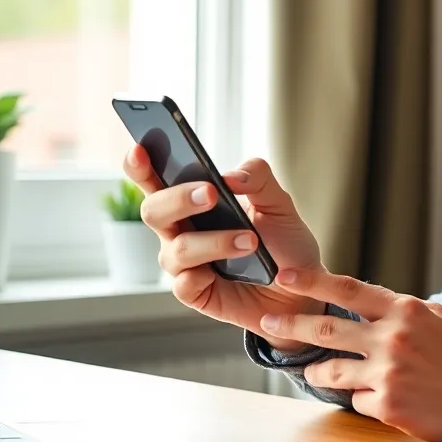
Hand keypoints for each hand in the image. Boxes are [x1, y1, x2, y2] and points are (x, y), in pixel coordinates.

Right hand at [124, 145, 326, 352]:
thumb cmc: (283, 242)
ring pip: (176, 249)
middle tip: (210, 194)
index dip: (140, 165)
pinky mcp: (195, 293)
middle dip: (179, 199)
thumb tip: (229, 176)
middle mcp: (181, 230)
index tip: (140, 148)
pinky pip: (183, 285)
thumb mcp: (279, 203)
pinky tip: (224, 272)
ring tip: (251, 241)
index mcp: (194, 202)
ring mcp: (185, 263)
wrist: (302, 288)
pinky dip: (203, 275)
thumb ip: (257, 179)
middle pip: (154, 210)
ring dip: (214, 241)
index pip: (156, 179)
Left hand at [260, 269, 441, 441]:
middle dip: (291, 324)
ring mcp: (388, 372)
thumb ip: (402, 311)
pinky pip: (358, 401)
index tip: (285, 275)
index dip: (313, 281)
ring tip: (309, 372)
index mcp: (405, 310)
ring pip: (332, 370)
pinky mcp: (388, 405)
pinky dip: (364, 399)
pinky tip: (381, 400)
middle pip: (327, 328)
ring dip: (315, 372)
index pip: (349, 289)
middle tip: (268, 322)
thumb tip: (373, 306)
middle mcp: (392, 337)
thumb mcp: (438, 319)